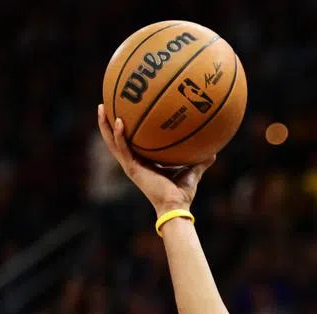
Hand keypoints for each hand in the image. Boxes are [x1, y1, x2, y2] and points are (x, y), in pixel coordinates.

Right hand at [97, 103, 214, 215]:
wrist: (176, 206)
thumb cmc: (182, 193)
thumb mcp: (192, 172)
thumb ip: (201, 161)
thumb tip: (214, 151)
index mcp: (143, 163)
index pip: (129, 143)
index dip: (123, 130)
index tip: (121, 113)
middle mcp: (133, 163)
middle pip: (114, 139)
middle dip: (107, 122)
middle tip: (103, 104)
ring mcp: (131, 166)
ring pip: (112, 142)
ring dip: (105, 125)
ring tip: (101, 107)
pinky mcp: (132, 169)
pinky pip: (122, 148)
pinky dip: (119, 135)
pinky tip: (120, 121)